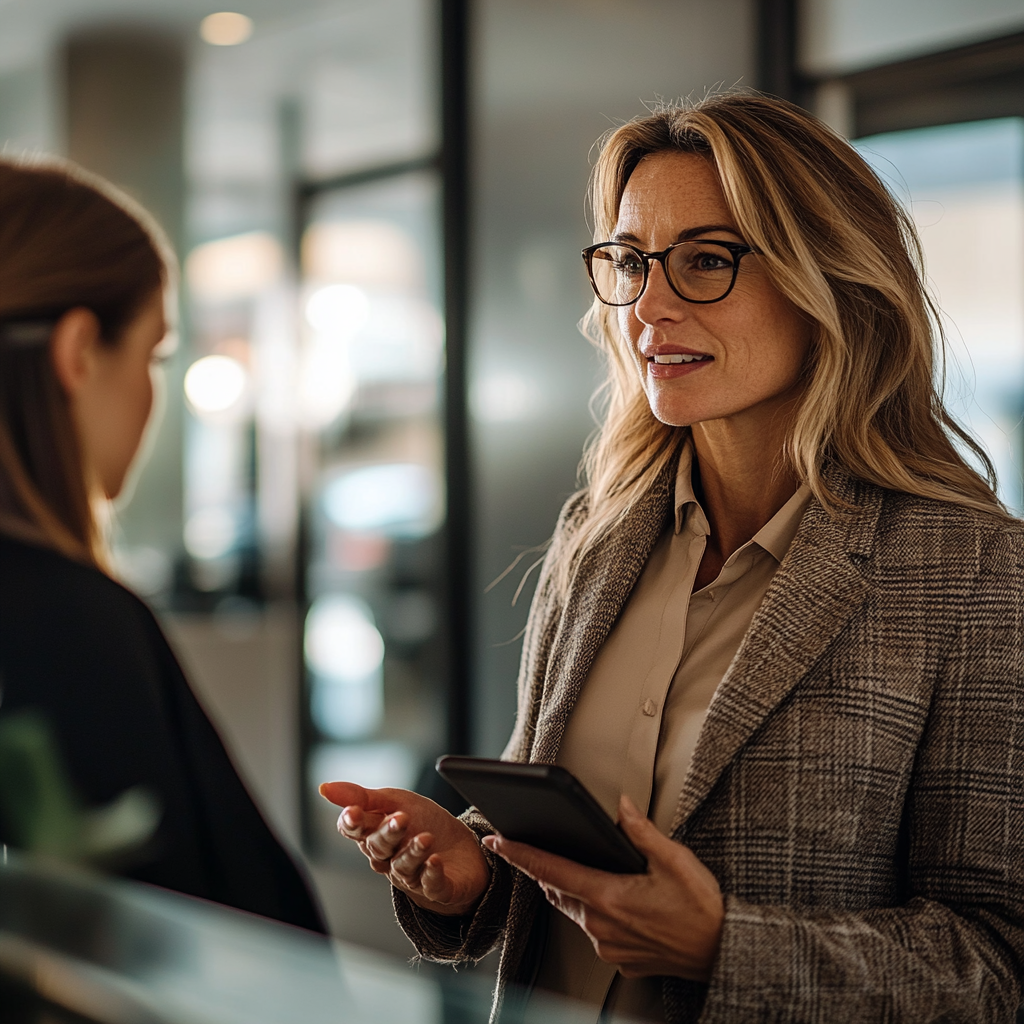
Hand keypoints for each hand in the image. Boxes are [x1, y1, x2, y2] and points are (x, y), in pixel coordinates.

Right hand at [319, 781, 489, 916]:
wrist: (464, 850)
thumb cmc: (425, 823)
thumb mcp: (395, 801)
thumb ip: (362, 796)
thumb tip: (323, 788)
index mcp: (376, 835)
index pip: (355, 831)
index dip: (352, 823)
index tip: (354, 812)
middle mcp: (389, 858)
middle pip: (379, 848)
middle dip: (388, 833)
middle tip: (402, 818)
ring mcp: (412, 876)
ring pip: (403, 867)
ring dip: (413, 852)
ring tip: (426, 838)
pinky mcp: (437, 888)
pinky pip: (430, 885)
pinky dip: (432, 874)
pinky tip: (435, 862)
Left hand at [482, 794, 722, 980]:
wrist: (723, 951)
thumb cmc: (702, 908)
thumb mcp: (674, 859)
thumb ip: (641, 832)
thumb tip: (621, 807)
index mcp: (608, 897)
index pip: (551, 870)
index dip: (520, 854)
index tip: (498, 842)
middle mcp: (601, 926)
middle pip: (558, 890)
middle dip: (544, 869)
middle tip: (534, 848)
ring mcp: (607, 947)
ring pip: (574, 911)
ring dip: (569, 890)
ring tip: (574, 869)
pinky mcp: (618, 960)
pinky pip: (593, 931)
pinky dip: (591, 912)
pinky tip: (609, 900)